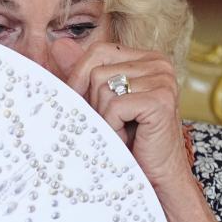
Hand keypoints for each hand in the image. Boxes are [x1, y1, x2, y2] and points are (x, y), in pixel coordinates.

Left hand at [50, 38, 190, 187]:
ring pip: (102, 87)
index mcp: (146, 58)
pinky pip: (114, 106)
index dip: (80, 78)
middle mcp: (159, 63)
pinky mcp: (161, 100)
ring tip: (120, 132)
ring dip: (103, 118)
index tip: (83, 106)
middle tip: (111, 125)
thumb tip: (58, 42)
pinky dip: (112, 128)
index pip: (97, 51)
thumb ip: (82, 71)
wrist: (154, 179)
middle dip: (93, 103)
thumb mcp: (100, 101)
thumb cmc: (126, 140)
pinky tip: (126, 139)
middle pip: (96, 70)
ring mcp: (163, 80)